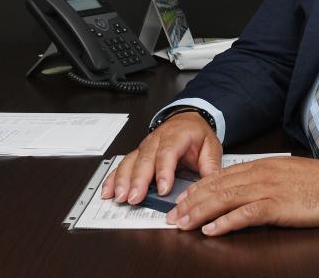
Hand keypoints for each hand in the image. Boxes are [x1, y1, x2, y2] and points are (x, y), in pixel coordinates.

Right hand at [100, 112, 221, 204]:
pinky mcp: (137, 154)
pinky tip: (108, 190)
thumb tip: (211, 183)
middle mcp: (156, 140)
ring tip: (120, 196)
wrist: (187, 120)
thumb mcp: (211, 146)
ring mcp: (144, 147)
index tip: (163, 188)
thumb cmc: (197, 134)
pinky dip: (113, 178)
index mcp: (176, 136)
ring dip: (123, 180)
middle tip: (134, 197)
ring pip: (130, 162)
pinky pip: (123, 165)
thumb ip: (211, 165)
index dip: (164, 171)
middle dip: (138, 180)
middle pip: (145, 159)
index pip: (168, 153)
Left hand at [165, 156, 318, 234]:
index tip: (182, 199)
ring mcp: (268, 189)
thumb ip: (266, 180)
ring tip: (182, 223)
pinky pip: (245, 214)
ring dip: (200, 212)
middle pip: (216, 186)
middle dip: (191, 201)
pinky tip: (211, 230)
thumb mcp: (288, 175)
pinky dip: (225, 222)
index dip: (198, 188)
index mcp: (263, 165)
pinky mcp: (277, 206)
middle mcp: (261, 173)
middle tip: (172, 214)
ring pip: (225, 199)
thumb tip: (247, 193)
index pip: (221, 175)